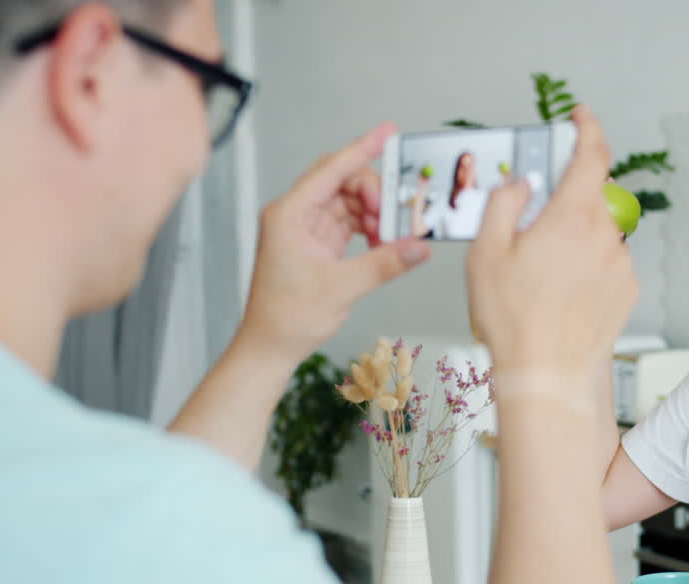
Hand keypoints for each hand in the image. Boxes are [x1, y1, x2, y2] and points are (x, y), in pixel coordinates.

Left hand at [243, 124, 430, 361]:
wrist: (269, 346)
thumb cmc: (288, 317)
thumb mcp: (342, 288)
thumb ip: (384, 263)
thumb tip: (419, 247)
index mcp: (289, 214)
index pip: (331, 169)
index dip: (362, 148)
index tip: (388, 132)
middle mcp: (295, 214)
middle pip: (342, 182)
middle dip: (374, 193)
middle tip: (398, 215)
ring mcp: (305, 228)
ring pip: (348, 202)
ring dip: (374, 214)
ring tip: (391, 237)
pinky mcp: (316, 244)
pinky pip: (348, 223)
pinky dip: (368, 229)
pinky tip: (383, 242)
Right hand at [466, 105, 637, 379]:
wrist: (548, 377)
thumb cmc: (514, 321)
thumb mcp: (486, 253)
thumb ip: (504, 204)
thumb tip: (520, 184)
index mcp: (572, 216)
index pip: (592, 154)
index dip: (588, 128)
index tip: (580, 117)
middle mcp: (604, 235)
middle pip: (591, 196)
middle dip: (565, 199)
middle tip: (534, 222)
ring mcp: (620, 264)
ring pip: (598, 232)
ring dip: (575, 238)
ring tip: (541, 275)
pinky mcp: (627, 291)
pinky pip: (607, 262)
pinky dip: (587, 266)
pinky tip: (560, 294)